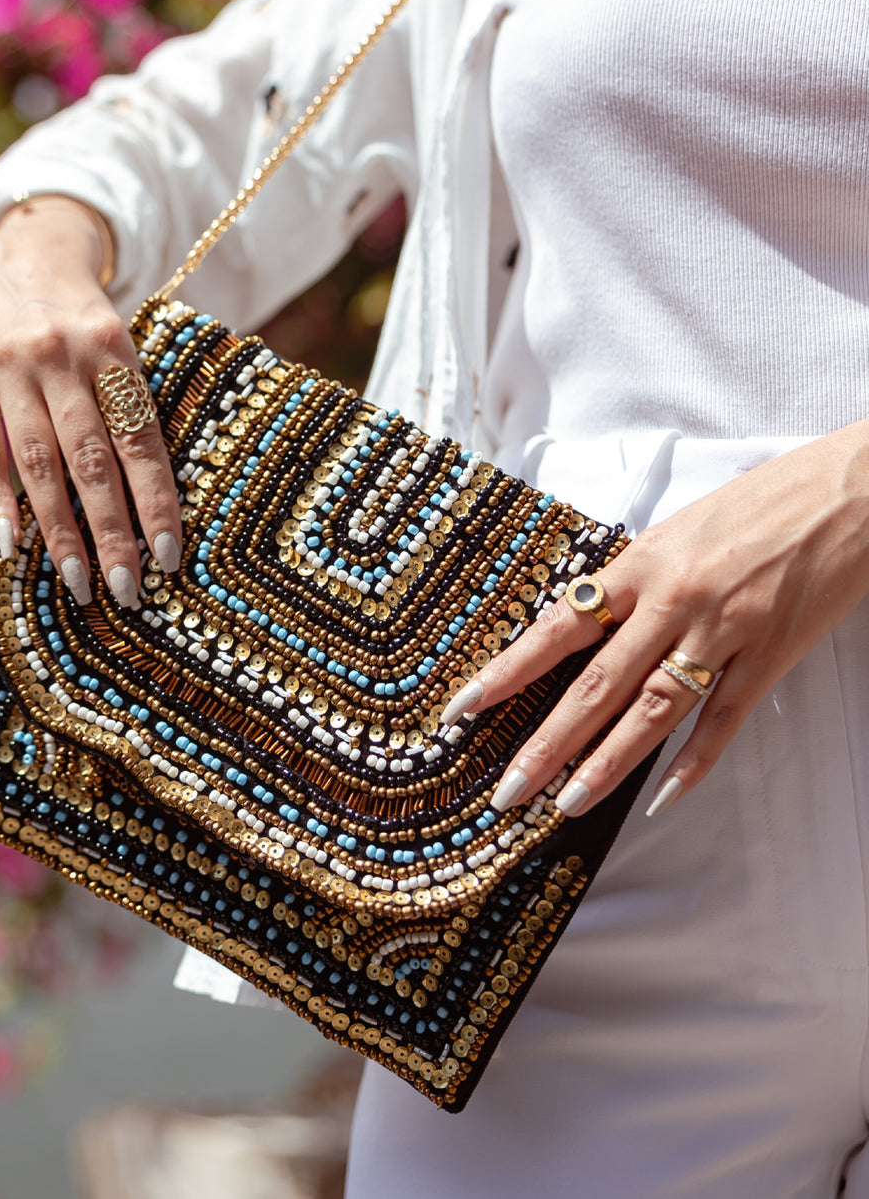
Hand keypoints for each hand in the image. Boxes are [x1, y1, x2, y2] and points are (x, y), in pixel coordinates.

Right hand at [0, 194, 181, 608]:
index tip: (169, 558)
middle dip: (111, 531)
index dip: (155, 501)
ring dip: (59, 531)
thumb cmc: (85, 322)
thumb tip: (155, 505)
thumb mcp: (119, 346)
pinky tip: (13, 545)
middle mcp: (60, 353)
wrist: (21, 250)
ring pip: (37, 462)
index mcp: (114, 346)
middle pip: (90, 459)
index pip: (140, 439)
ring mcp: (7, 363)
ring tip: (80, 582)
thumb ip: (131, 407)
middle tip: (126, 590)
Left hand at [442, 422, 868, 818]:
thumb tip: (582, 619)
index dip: (508, 671)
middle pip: (597, 683)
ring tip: (567, 803)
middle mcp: (673, 600)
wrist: (845, 491)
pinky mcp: (771, 655)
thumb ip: (631, 578)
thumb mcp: (675, 529)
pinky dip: (693, 762)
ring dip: (607, 764)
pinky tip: (662, 798)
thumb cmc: (756, 502)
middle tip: (508, 791)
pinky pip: (725, 720)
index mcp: (641, 563)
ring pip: (654, 710)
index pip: (558, 626)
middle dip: (547, 742)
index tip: (463, 708)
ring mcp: (723, 631)